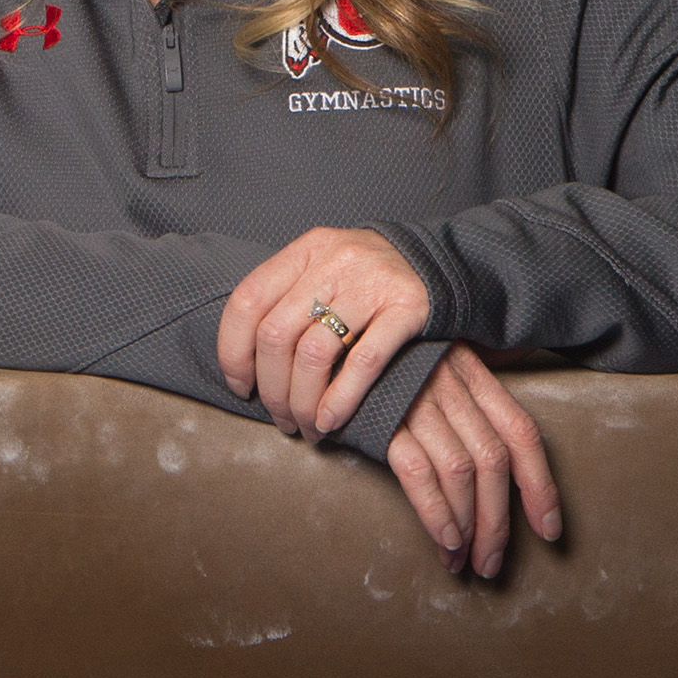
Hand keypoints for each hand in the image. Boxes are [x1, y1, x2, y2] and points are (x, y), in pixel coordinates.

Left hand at [218, 226, 432, 438]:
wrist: (443, 264)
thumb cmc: (370, 278)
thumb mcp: (325, 269)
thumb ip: (288, 298)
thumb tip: (246, 358)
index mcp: (305, 250)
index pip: (247, 301)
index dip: (233, 351)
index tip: (239, 387)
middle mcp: (333, 262)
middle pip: (277, 334)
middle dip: (271, 388)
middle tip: (279, 418)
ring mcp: (370, 283)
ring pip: (314, 352)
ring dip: (302, 400)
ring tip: (304, 426)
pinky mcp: (408, 308)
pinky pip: (364, 361)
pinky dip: (340, 397)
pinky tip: (330, 420)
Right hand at [383, 343, 563, 577]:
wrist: (320, 336)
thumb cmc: (373, 361)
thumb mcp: (428, 367)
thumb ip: (459, 401)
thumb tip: (491, 461)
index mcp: (471, 373)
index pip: (522, 433)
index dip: (541, 486)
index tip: (548, 530)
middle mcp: (451, 384)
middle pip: (494, 460)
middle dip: (498, 522)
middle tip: (491, 564)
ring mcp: (416, 398)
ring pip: (461, 470)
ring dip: (468, 525)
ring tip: (462, 560)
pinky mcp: (381, 416)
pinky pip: (418, 470)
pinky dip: (435, 510)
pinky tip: (442, 538)